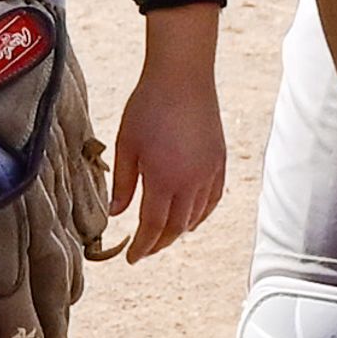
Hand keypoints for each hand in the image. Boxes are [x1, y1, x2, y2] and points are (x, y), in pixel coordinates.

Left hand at [108, 54, 227, 260]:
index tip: (131, 258)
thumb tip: (116, 213)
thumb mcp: (125, 146)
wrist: (182, 78)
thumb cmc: (148, 108)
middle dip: (160, 243)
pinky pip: (213, 199)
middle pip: (177, 227)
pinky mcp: (220, 162)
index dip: (142, 247)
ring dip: (179, 231)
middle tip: (145, 250)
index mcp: (165, 180)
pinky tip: (190, 217)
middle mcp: (192, 183)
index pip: (153, 227)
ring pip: (197, 216)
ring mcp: (210, 173)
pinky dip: (201, 214)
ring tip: (163, 236)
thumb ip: (122, 184)